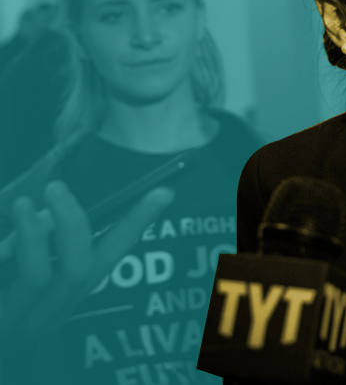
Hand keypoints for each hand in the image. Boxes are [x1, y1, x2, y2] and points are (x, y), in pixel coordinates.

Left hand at [0, 180, 173, 340]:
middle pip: (79, 270)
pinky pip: (0, 278)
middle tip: (56, 188)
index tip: (163, 192)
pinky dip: (3, 251)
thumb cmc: (4, 300)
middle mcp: (46, 315)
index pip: (111, 256)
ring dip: (34, 235)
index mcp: (64, 299)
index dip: (136, 224)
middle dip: (74, 223)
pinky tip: (0, 242)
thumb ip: (41, 246)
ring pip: (39, 277)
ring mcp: (17, 324)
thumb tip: (49, 214)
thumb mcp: (25, 279)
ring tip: (25, 205)